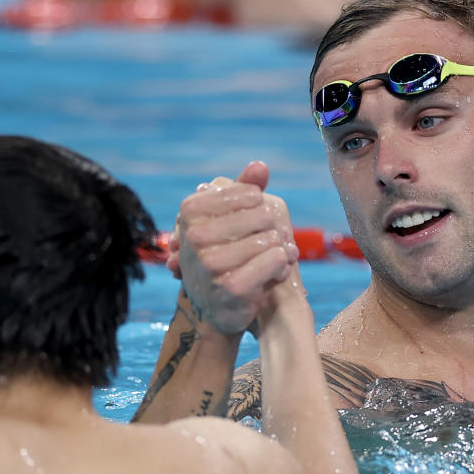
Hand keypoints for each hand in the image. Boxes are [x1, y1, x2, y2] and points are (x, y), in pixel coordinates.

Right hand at [174, 161, 298, 333]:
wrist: (218, 308)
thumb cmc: (225, 256)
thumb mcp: (228, 220)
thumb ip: (244, 190)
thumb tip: (260, 165)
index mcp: (191, 211)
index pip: (250, 194)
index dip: (261, 210)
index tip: (252, 228)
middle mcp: (195, 235)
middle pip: (264, 214)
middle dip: (272, 231)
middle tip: (266, 247)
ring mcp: (211, 262)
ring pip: (273, 238)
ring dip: (279, 250)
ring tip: (271, 261)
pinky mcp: (231, 286)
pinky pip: (277, 260)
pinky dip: (283, 267)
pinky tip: (275, 275)